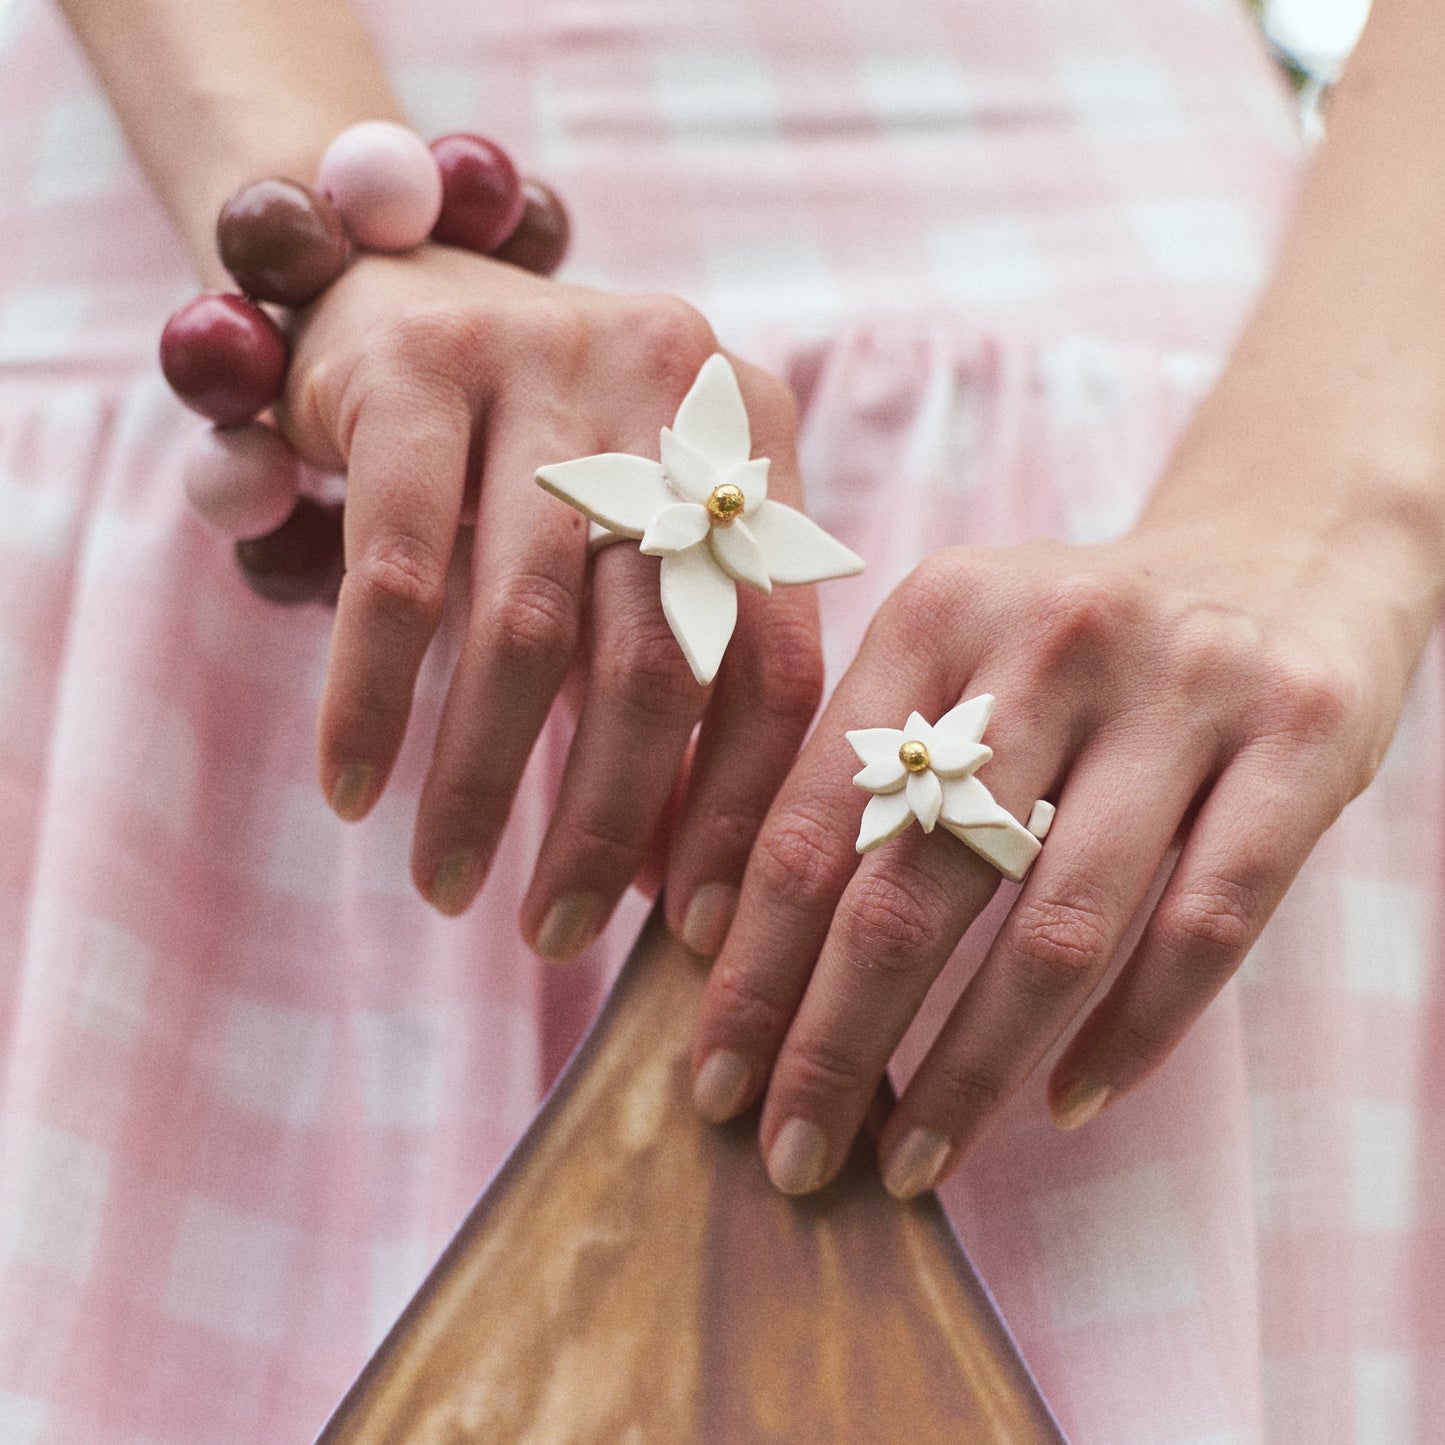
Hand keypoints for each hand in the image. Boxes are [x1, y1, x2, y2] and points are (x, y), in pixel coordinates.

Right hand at [277, 243, 823, 949]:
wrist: (413, 293)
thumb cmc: (545, 466)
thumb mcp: (627, 558)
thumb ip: (665, 692)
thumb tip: (670, 884)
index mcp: (753, 441)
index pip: (774, 657)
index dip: (740, 809)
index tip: (703, 929)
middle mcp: (669, 387)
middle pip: (658, 653)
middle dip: (605, 818)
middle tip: (555, 933)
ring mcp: (544, 362)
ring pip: (524, 625)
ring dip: (482, 780)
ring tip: (447, 885)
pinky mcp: (415, 367)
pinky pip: (395, 572)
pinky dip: (372, 696)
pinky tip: (352, 788)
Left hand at [690, 511, 1425, 1197]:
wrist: (1279, 553)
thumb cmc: (1075, 645)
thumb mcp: (955, 652)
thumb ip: (856, 765)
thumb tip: (724, 938)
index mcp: (939, 613)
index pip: (817, 822)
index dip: (756, 965)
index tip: (714, 1075)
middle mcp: (1053, 638)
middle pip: (917, 885)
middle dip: (836, 1042)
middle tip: (790, 1153)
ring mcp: (1184, 689)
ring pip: (1055, 928)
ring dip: (968, 1072)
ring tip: (911, 1163)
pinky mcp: (1300, 741)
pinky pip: (1204, 929)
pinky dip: (1130, 1036)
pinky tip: (1065, 1104)